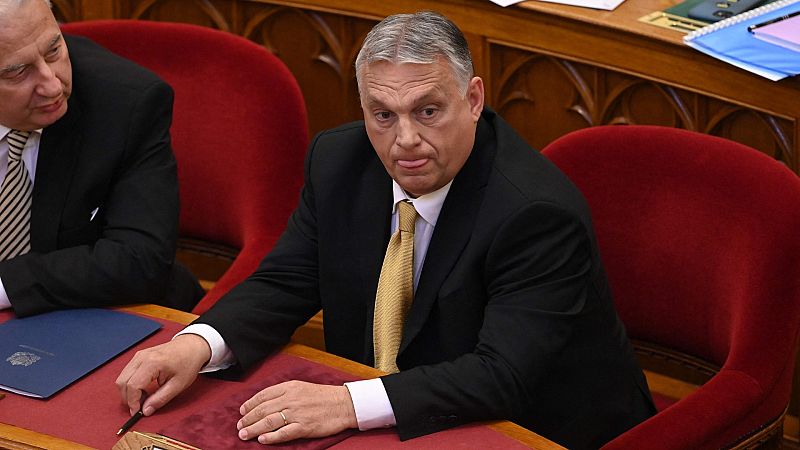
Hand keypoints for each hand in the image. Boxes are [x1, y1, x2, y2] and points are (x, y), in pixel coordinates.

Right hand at [115, 334, 210, 415]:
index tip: (137, 412)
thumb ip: (160, 399)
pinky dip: (131, 383)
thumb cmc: (188, 363)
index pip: (132, 386)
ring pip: (122, 378)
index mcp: (152, 363)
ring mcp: (139, 355)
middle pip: (122, 382)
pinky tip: (144, 388)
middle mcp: (142, 357)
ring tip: (145, 396)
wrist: (192, 346)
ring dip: (129, 391)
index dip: (132, 402)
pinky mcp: (139, 356)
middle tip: (141, 406)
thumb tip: (146, 411)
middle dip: (128, 398)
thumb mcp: (178, 385)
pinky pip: (127, 373)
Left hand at [237, 380, 357, 443]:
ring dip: (254, 429)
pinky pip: (284, 433)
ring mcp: (297, 413)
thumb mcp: (302, 387)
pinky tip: (262, 440)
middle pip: (263, 409)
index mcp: (290, 387)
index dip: (250, 404)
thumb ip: (284, 392)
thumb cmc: (323, 396)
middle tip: (239, 426)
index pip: (263, 395)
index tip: (242, 411)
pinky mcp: (304, 427)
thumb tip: (265, 401)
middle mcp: (291, 399)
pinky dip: (271, 437)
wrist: (344, 404)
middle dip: (248, 419)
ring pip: (269, 421)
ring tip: (244, 434)